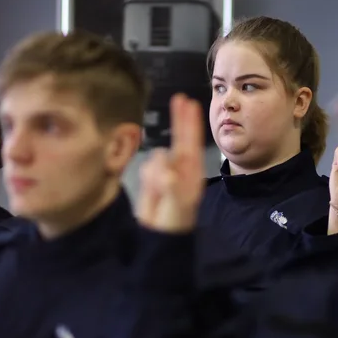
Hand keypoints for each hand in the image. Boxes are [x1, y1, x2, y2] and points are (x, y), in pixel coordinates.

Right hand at [136, 94, 205, 233]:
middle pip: (181, 141)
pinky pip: (146, 168)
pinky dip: (147, 176)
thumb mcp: (175, 205)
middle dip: (180, 121)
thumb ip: (168, 183)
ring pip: (158, 157)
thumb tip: (162, 159)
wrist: (158, 238)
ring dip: (156, 168)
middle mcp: (180, 171)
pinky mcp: (150, 181)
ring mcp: (165, 174)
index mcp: (191, 175)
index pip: (192, 144)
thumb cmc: (173, 222)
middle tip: (180, 99)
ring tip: (158, 193)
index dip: (190, 124)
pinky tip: (150, 193)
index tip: (190, 104)